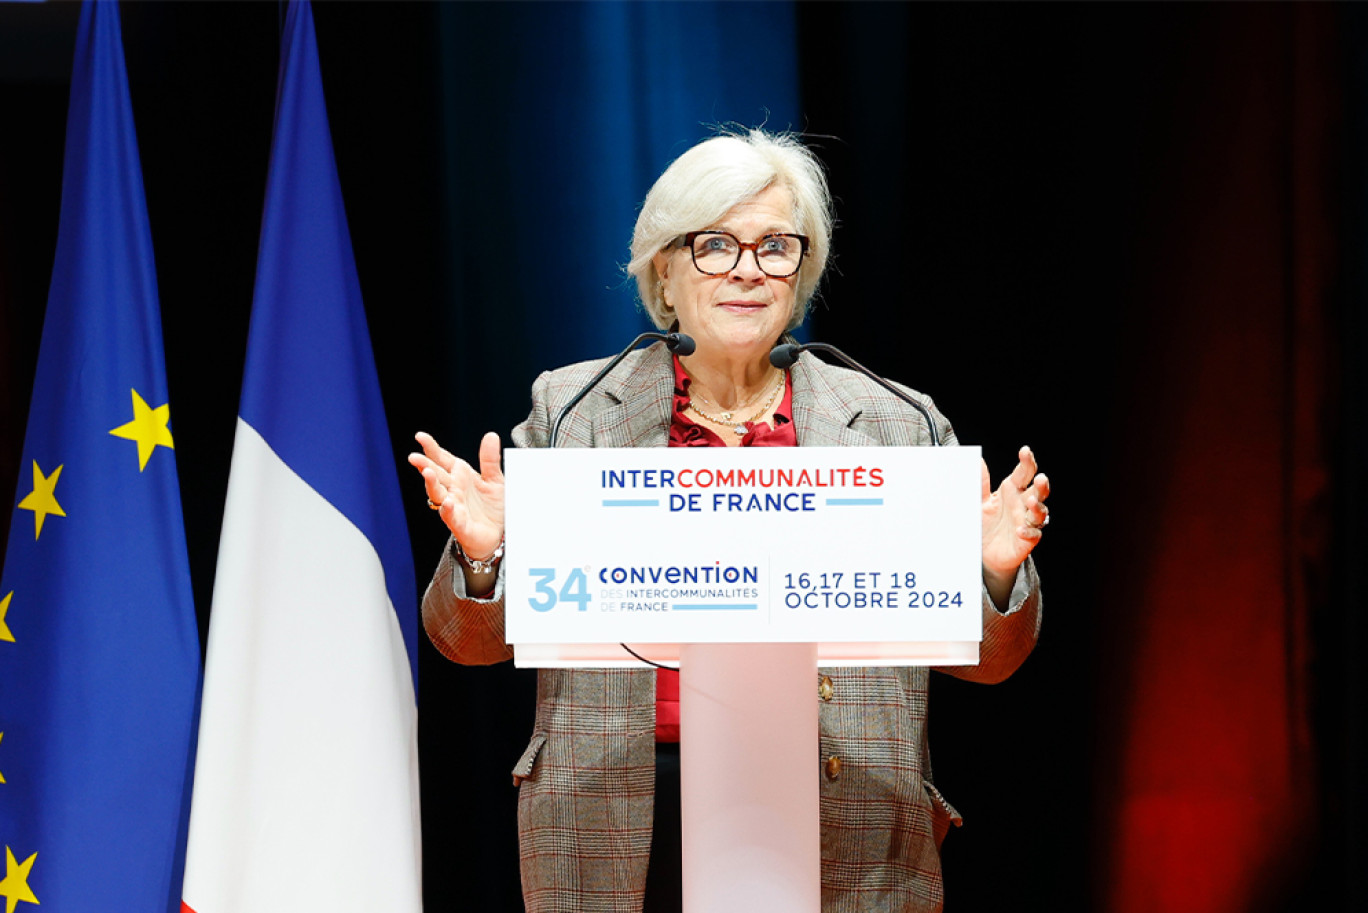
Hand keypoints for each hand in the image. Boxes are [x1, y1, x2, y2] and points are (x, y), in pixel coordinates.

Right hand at [408, 431, 504, 560]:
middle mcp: (454, 490)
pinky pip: (451, 517)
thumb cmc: (493, 506)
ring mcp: (455, 507)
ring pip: (438, 495)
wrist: (499, 533)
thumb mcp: (495, 479)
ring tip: (427, 473)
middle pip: (435, 475)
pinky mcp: (460, 525)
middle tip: (414, 457)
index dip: (431, 448)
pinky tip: (447, 503)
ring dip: (431, 484)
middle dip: (424, 465)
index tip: (420, 436)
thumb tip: (490, 435)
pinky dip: (448, 511)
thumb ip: (490, 459)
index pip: (442, 459)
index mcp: (461, 476)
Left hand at [981, 445, 1049, 606]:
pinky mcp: (1027, 539)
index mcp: (1013, 489)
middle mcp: (1023, 503)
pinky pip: (1032, 535)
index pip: (1023, 472)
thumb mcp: (979, 500)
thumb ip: (979, 482)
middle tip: (1040, 478)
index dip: (1027, 461)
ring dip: (1038, 507)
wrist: (985, 551)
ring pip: (1040, 512)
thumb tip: (976, 459)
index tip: (1025, 451)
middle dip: (1041, 485)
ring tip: (1031, 500)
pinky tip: (1021, 529)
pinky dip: (1028, 532)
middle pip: (1038, 491)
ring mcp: (1027, 521)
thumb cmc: (986, 521)